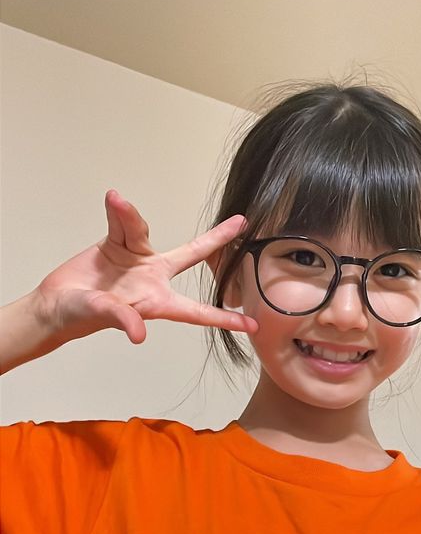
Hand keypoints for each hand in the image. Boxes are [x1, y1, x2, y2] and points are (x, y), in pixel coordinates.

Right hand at [34, 190, 257, 346]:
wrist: (56, 303)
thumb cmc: (79, 316)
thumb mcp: (101, 316)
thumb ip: (122, 319)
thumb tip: (139, 333)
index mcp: (156, 301)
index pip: (196, 311)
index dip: (223, 319)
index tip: (251, 325)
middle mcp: (152, 278)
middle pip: (192, 255)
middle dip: (216, 239)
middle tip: (242, 223)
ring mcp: (137, 260)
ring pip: (143, 230)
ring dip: (130, 217)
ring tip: (115, 203)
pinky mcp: (117, 244)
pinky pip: (122, 223)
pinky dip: (118, 212)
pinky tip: (112, 200)